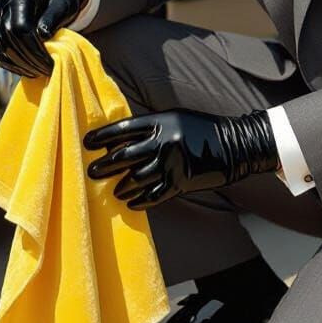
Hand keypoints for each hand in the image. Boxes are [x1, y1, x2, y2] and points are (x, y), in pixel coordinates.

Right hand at [0, 0, 89, 76]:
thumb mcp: (65, 2)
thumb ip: (53, 17)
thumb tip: (43, 36)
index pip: (20, 26)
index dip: (34, 48)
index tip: (50, 63)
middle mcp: (5, 3)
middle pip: (8, 37)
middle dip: (27, 59)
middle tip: (47, 71)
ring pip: (0, 46)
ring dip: (19, 63)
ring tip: (39, 72)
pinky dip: (12, 63)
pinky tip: (28, 70)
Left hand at [83, 107, 278, 209]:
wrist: (234, 145)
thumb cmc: (200, 129)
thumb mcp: (175, 119)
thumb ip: (151, 128)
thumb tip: (121, 141)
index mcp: (161, 121)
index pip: (123, 129)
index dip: (102, 137)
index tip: (87, 143)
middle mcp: (164, 141)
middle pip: (124, 156)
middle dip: (104, 166)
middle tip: (91, 172)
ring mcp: (172, 163)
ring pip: (136, 178)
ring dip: (121, 187)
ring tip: (114, 191)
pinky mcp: (181, 182)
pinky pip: (154, 195)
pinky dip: (140, 201)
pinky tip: (132, 203)